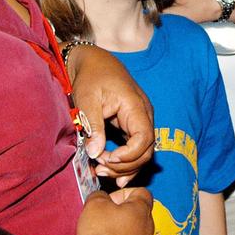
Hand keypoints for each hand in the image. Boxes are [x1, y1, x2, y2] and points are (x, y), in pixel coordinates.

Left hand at [68, 46, 153, 184]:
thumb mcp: (88, 99)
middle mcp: (143, 115)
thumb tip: (95, 153)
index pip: (145, 138)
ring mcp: (140, 121)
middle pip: (146, 151)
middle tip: (100, 168)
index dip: (129, 155)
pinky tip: (111, 171)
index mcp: (136, 106)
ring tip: (101, 171)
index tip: (105, 158)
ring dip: (125, 168)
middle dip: (125, 166)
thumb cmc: (91, 76)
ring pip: (143, 153)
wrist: (94, 62)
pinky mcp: (132, 126)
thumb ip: (93, 125)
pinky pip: (135, 149)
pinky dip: (125, 163)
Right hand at [71, 187, 153, 234]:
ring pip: (127, 233)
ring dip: (111, 232)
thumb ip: (99, 195)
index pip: (141, 192)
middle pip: (133, 214)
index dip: (123, 192)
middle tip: (99, 216)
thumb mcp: (95, 204)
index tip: (109, 198)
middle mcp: (147, 228)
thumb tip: (100, 198)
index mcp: (142, 209)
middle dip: (115, 213)